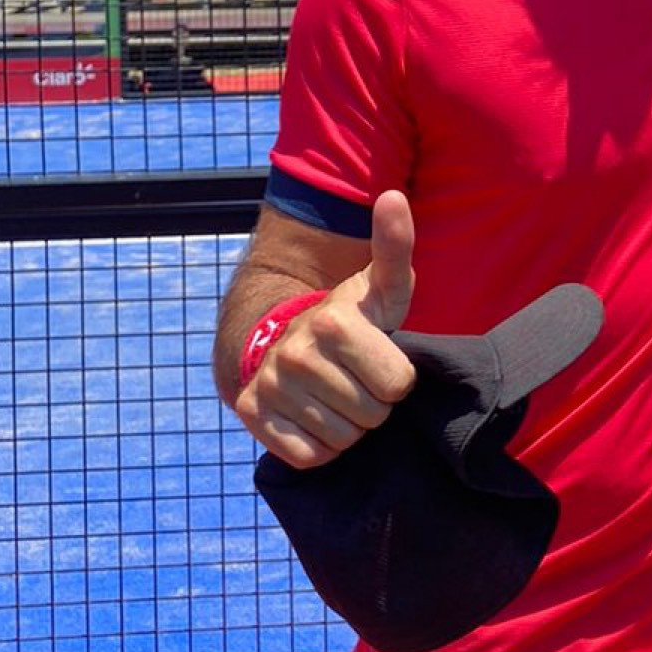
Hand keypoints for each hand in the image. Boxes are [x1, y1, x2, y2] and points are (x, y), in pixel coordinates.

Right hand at [239, 191, 417, 468]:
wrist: (287, 339)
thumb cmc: (353, 319)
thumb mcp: (381, 287)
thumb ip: (395, 246)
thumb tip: (392, 195)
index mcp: (335, 322)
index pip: (399, 385)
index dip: (397, 378)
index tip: (380, 359)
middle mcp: (296, 353)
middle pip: (372, 416)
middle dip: (373, 403)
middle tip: (357, 378)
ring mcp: (271, 385)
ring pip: (342, 439)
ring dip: (348, 426)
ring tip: (337, 394)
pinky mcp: (253, 415)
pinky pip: (309, 456)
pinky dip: (320, 446)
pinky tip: (316, 416)